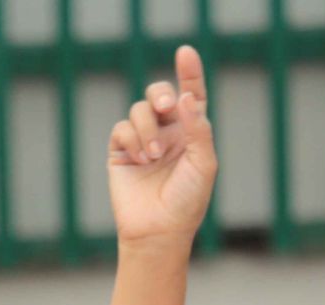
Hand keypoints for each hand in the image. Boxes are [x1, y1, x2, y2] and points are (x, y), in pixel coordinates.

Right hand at [106, 46, 216, 247]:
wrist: (158, 231)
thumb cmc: (187, 201)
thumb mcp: (204, 163)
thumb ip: (198, 128)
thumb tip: (184, 96)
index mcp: (191, 132)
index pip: (191, 95)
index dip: (189, 72)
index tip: (185, 52)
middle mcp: (167, 132)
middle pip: (160, 94)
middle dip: (162, 94)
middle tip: (167, 107)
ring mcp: (143, 140)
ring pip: (139, 109)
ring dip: (148, 128)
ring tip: (153, 155)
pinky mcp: (121, 151)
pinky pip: (122, 128)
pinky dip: (132, 139)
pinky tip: (140, 160)